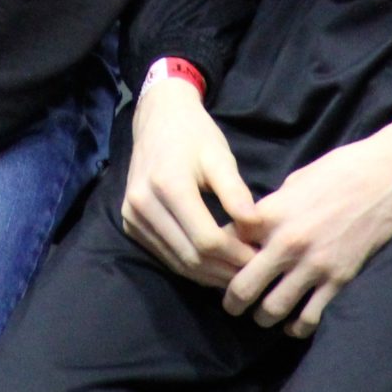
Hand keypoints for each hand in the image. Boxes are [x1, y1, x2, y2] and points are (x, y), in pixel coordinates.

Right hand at [120, 78, 257, 286]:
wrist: (158, 117)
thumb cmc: (194, 134)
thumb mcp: (220, 156)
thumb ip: (236, 192)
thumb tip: (255, 228)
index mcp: (167, 185)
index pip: (206, 239)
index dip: (236, 255)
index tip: (260, 257)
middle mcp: (143, 205)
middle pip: (190, 257)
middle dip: (225, 270)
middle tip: (253, 271)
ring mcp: (132, 217)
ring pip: (177, 262)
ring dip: (209, 273)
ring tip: (238, 271)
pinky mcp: (130, 223)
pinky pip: (165, 255)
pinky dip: (191, 265)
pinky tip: (214, 264)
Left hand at [222, 113, 391, 338]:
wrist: (386, 178)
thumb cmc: (339, 170)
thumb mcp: (294, 182)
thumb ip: (271, 208)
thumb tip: (254, 227)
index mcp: (271, 214)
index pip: (227, 244)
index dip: (220, 256)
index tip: (220, 264)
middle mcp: (287, 243)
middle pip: (242, 287)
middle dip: (232, 301)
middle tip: (231, 305)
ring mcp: (313, 265)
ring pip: (272, 309)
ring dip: (262, 316)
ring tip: (262, 315)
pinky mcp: (339, 280)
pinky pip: (310, 317)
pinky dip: (297, 326)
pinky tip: (293, 324)